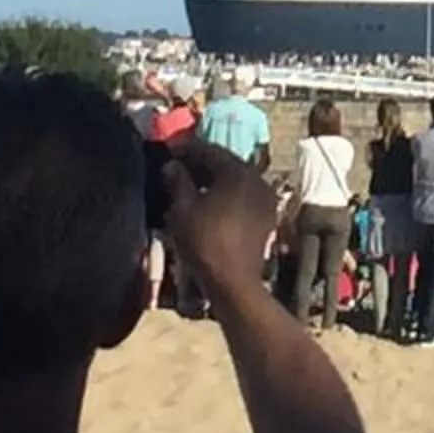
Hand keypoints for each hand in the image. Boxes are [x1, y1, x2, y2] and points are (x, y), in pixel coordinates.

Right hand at [162, 136, 281, 293]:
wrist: (234, 282)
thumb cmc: (205, 243)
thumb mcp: (183, 210)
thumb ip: (177, 181)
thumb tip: (172, 165)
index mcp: (238, 171)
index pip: (209, 150)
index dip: (186, 149)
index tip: (168, 151)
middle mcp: (257, 179)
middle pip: (224, 164)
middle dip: (199, 164)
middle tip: (175, 167)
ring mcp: (265, 199)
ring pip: (234, 181)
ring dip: (212, 180)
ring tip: (187, 186)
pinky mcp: (266, 217)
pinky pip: (241, 197)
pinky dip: (223, 195)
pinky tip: (206, 204)